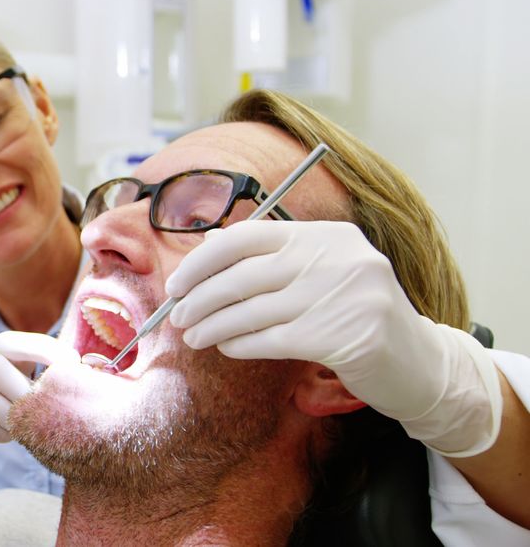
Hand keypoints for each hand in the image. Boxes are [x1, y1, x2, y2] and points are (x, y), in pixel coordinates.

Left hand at [164, 220, 501, 455]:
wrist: (419, 363)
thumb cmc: (356, 314)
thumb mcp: (320, 273)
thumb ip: (270, 256)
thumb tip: (208, 242)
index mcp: (326, 235)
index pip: (247, 236)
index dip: (203, 260)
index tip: (178, 283)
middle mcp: (336, 258)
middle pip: (242, 275)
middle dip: (200, 298)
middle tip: (178, 317)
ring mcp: (342, 297)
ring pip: (251, 311)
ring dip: (212, 326)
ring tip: (194, 337)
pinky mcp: (343, 337)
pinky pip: (270, 340)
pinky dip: (240, 344)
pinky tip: (226, 348)